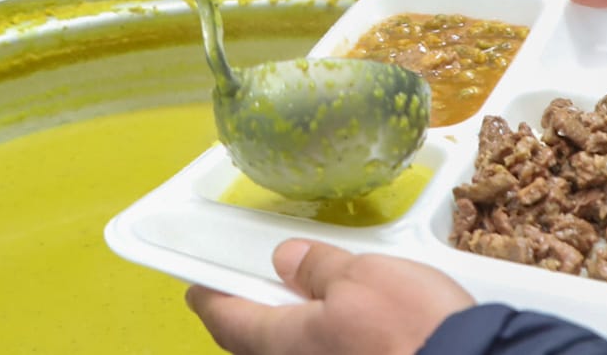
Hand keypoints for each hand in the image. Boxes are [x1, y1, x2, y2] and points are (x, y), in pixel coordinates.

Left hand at [187, 239, 472, 354]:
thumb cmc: (411, 326)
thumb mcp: (364, 275)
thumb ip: (319, 268)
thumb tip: (286, 260)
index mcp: (288, 343)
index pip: (229, 322)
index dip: (209, 299)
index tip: (196, 288)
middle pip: (256, 348)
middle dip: (247, 323)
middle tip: (249, 295)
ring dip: (288, 334)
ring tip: (299, 307)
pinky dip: (320, 344)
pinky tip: (342, 331)